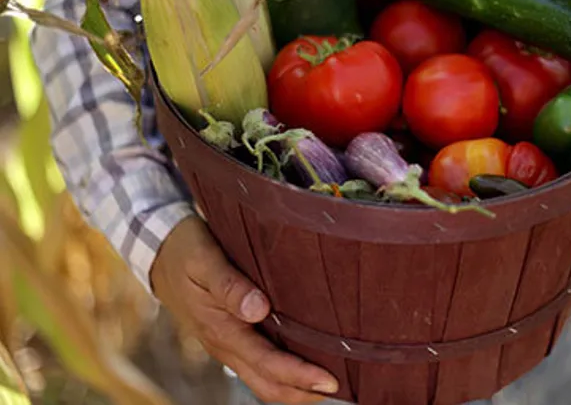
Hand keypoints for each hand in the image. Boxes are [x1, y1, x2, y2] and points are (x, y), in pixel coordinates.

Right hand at [150, 216, 338, 403]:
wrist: (157, 250)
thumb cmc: (185, 250)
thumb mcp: (204, 260)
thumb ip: (230, 285)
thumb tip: (259, 309)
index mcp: (221, 329)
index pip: (267, 363)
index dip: (300, 375)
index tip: (331, 380)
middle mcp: (224, 344)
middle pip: (268, 384)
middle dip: (303, 392)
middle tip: (342, 389)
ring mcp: (226, 344)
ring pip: (263, 379)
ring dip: (295, 387)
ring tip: (330, 382)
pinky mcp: (228, 336)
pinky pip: (258, 364)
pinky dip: (283, 372)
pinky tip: (304, 360)